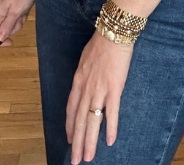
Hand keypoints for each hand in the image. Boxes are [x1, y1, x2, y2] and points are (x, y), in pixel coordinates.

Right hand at [0, 0, 34, 46]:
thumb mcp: (15, 12)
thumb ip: (7, 26)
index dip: (0, 41)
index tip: (11, 42)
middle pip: (3, 31)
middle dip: (14, 27)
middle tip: (20, 17)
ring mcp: (6, 11)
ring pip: (12, 25)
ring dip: (20, 21)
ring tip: (23, 10)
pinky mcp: (13, 8)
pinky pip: (17, 19)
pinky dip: (22, 16)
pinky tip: (25, 8)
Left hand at [66, 31, 133, 163]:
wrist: (113, 33)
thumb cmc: (100, 43)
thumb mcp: (85, 59)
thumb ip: (84, 75)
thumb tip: (84, 84)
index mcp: (78, 81)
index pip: (71, 109)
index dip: (70, 126)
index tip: (69, 140)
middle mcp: (86, 88)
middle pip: (79, 120)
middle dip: (77, 142)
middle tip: (76, 159)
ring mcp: (99, 90)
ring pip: (92, 121)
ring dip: (89, 141)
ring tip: (89, 157)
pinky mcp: (114, 89)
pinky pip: (111, 112)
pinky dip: (110, 128)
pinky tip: (110, 140)